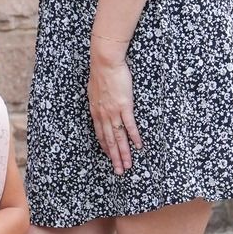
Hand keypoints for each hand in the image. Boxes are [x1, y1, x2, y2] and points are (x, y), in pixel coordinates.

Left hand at [88, 54, 142, 174]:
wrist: (105, 63)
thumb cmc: (101, 74)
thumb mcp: (94, 91)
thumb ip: (98, 102)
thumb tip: (100, 105)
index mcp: (95, 111)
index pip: (100, 134)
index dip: (105, 146)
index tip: (109, 156)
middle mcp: (103, 115)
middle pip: (109, 140)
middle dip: (114, 157)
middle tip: (119, 171)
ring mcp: (113, 112)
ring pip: (118, 137)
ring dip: (123, 153)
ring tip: (127, 166)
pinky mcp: (124, 106)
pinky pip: (129, 126)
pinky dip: (133, 138)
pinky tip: (138, 147)